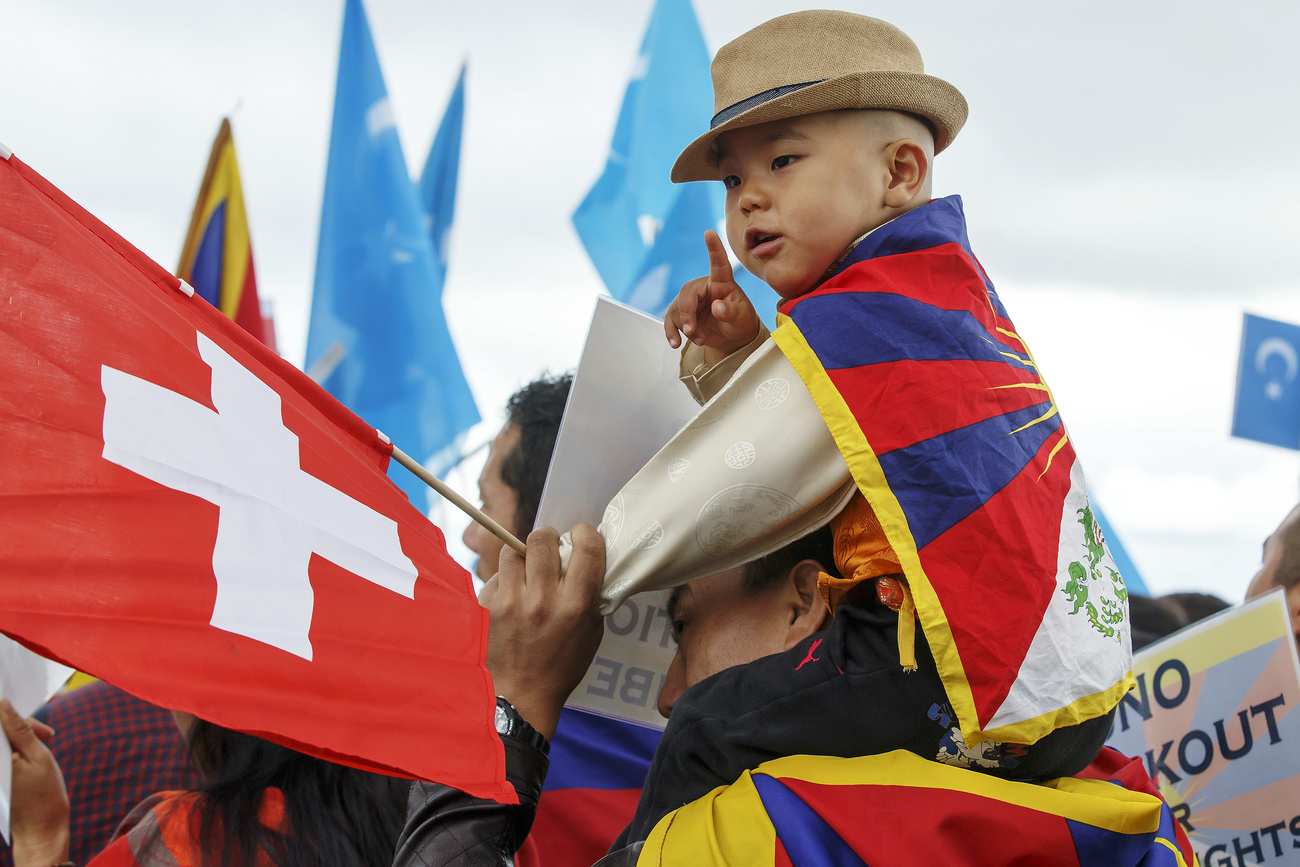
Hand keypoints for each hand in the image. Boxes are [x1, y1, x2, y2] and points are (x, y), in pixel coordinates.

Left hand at [1, 699, 69, 866]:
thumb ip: (21, 729)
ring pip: (3, 741)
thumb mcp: (39, 756)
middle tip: (48, 736)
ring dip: (20, 737)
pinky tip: (33, 755)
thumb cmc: (44, 794)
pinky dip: (15, 749)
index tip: (39, 729)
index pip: (0, 723)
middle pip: (1, 731)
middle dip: (22, 726)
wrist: (41, 829)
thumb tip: (4, 704)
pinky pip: (3, 753)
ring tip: (44, 744)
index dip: (15, 716)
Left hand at [478, 525, 605, 740]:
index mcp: (575, 605)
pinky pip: (496, 575)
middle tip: (549, 550)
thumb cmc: (560, 666)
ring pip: (513, 550)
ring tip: (527, 571)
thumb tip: (584, 559)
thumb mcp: (591, 632)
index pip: (586, 547)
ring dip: (523, 555)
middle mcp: (543, 600)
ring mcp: (510, 602)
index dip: (584, 534)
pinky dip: (506, 579)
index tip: (580, 537)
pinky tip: (511, 596)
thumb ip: (590, 594)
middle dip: (548, 539)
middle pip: (542, 539)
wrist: (519, 696)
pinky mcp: (486, 606)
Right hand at [664, 230, 758, 364]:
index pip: (718, 263)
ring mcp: (691, 300)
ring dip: (685, 328)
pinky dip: (671, 332)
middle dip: (687, 313)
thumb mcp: (741, 318)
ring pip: (677, 309)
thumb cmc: (740, 322)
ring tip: (700, 340)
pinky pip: (670, 320)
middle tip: (691, 331)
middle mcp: (704, 287)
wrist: (732, 338)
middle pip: (686, 293)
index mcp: (722, 281)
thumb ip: (730, 312)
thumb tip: (716, 308)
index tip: (709, 232)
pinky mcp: (682, 313)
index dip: (714, 247)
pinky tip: (675, 343)